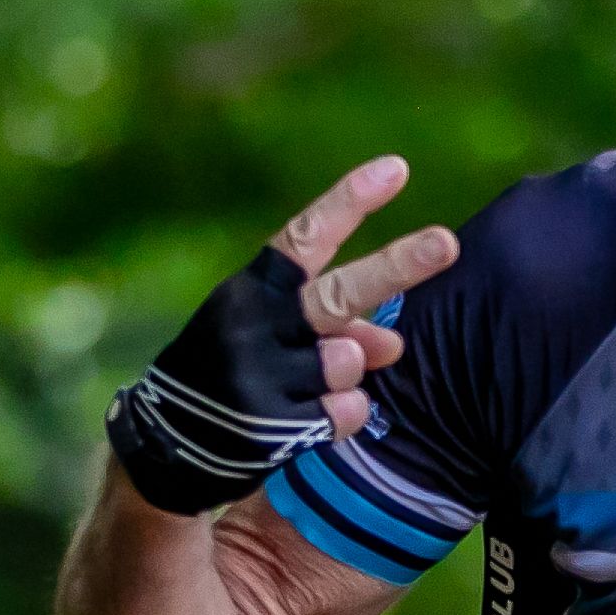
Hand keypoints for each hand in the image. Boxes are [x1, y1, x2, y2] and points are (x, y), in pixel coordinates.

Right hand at [105, 157, 457, 510]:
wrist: (167, 445)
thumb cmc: (232, 369)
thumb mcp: (269, 331)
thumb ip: (334, 324)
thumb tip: (394, 343)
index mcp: (252, 289)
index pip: (305, 236)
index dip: (350, 201)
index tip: (396, 169)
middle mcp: (253, 325)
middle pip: (340, 295)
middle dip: (398, 267)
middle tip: (448, 243)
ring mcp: (260, 376)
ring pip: (349, 362)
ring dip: (346, 373)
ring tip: (305, 384)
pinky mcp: (270, 426)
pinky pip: (346, 411)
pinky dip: (340, 415)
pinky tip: (302, 419)